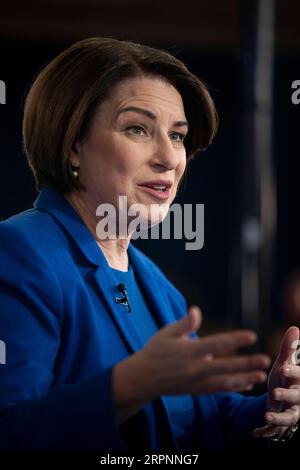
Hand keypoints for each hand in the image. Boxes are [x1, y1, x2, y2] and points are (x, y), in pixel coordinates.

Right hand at [136, 306, 269, 399]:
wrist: (142, 378)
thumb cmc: (154, 351)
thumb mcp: (166, 333)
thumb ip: (184, 324)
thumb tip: (196, 310)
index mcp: (188, 351)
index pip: (216, 344)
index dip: (235, 339)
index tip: (251, 336)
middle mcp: (194, 368)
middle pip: (225, 366)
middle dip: (246, 363)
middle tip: (264, 360)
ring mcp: (196, 381)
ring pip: (224, 381)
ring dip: (244, 378)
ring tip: (260, 376)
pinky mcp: (196, 390)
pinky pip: (218, 389)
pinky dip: (233, 387)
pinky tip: (246, 384)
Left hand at [253, 326, 299, 439]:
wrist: (284, 399)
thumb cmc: (285, 378)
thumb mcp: (285, 363)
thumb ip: (288, 348)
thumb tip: (294, 328)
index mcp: (299, 381)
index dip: (294, 372)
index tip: (284, 367)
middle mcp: (299, 397)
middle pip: (297, 398)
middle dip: (287, 395)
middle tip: (274, 392)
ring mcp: (291, 412)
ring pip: (290, 417)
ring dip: (279, 417)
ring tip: (266, 414)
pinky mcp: (281, 423)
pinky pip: (276, 430)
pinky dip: (266, 431)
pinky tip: (255, 432)